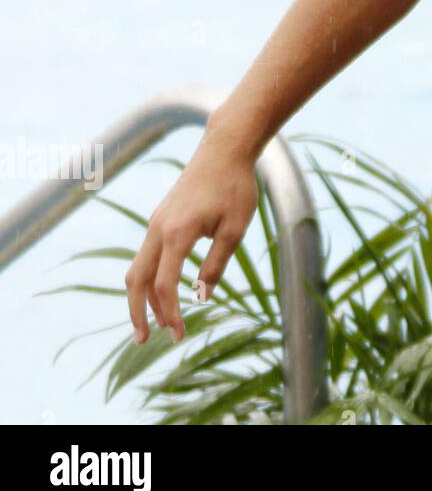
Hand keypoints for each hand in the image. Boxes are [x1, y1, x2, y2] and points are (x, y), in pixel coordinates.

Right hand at [125, 138, 258, 343]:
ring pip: (138, 268)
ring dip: (143, 297)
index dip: (169, 313)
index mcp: (177, 233)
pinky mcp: (161, 219)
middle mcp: (158, 229)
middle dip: (138, 313)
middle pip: (136, 280)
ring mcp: (156, 223)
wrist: (224, 150)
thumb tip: (201, 296)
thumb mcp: (235, 229)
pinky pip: (147, 255)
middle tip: (145, 340)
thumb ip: (216, 264)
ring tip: (154, 323)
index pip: (163, 285)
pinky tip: (163, 291)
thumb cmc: (235, 187)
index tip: (179, 334)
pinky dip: (150, 278)